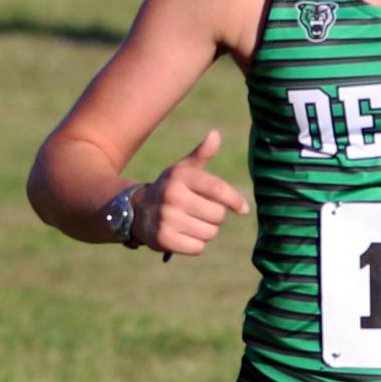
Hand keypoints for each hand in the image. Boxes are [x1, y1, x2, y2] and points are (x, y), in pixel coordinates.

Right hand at [135, 130, 249, 255]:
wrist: (137, 211)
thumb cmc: (170, 189)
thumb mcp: (184, 170)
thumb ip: (202, 154)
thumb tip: (215, 134)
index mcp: (181, 176)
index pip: (218, 189)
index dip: (235, 200)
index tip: (243, 209)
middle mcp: (172, 195)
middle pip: (218, 215)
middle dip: (214, 216)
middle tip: (199, 212)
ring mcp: (167, 218)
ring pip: (209, 232)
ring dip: (206, 231)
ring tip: (190, 223)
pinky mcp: (164, 239)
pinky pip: (198, 247)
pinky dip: (195, 245)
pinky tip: (183, 235)